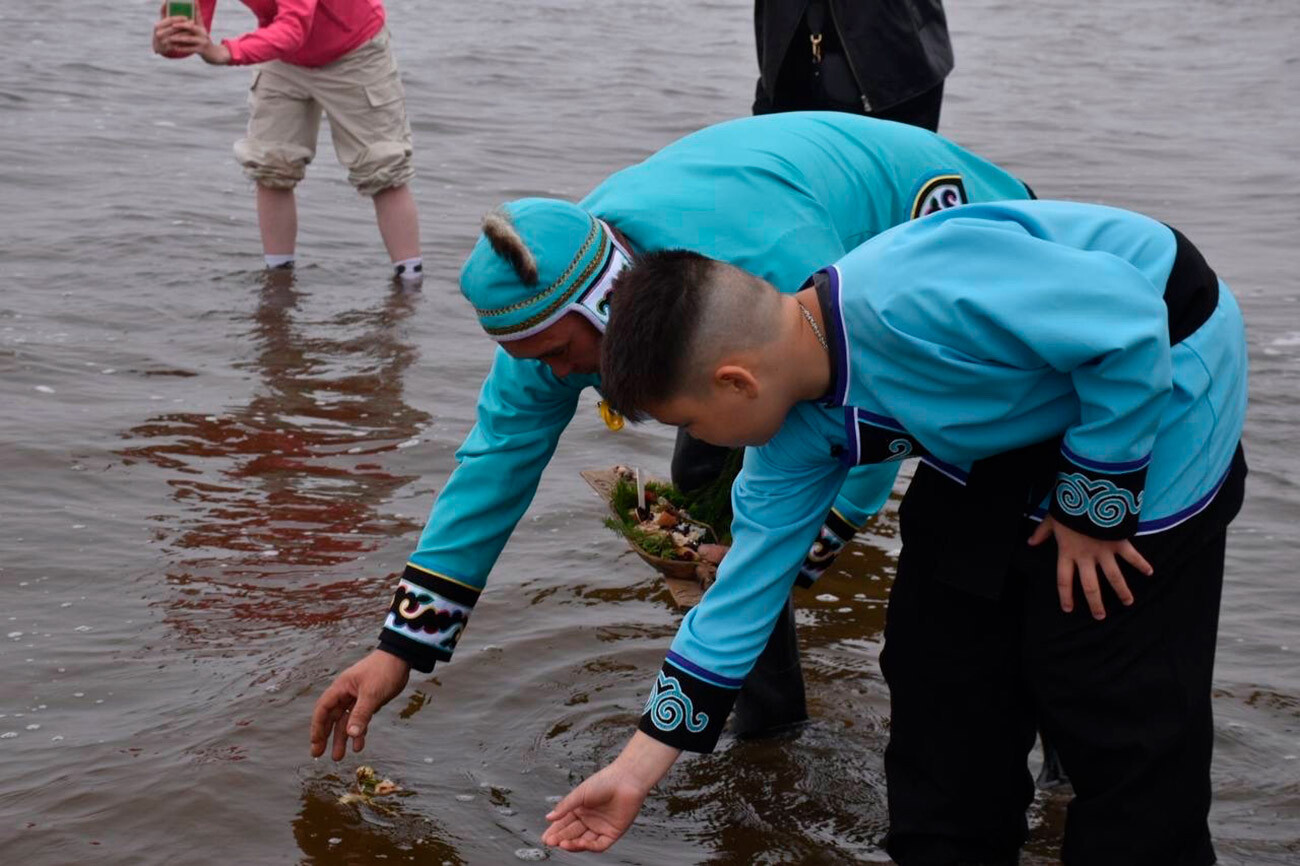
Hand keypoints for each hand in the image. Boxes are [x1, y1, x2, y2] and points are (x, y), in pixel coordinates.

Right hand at [153, 14, 197, 56]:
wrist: (158, 46)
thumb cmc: (163, 32)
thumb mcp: (163, 25)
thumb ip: (167, 18)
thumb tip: (175, 8)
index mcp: (157, 26)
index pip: (169, 20)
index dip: (179, 18)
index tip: (186, 17)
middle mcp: (159, 33)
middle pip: (174, 28)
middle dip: (184, 24)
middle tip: (192, 22)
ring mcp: (163, 41)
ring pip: (177, 36)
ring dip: (186, 32)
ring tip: (193, 29)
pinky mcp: (168, 48)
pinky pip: (178, 44)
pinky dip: (185, 40)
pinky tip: (191, 37)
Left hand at [158, 15, 230, 64]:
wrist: (213, 53)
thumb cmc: (203, 39)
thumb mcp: (201, 28)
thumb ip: (196, 17)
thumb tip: (195, 3)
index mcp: (201, 27)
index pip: (193, 20)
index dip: (184, 19)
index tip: (175, 20)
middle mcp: (203, 33)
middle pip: (191, 28)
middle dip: (181, 26)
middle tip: (172, 26)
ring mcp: (203, 42)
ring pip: (189, 39)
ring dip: (179, 38)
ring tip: (171, 38)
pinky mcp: (202, 50)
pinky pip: (190, 49)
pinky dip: (182, 48)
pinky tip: (175, 48)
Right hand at [309, 649, 410, 759]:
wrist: (401, 658)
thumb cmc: (384, 671)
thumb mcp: (372, 694)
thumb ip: (361, 714)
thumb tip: (350, 734)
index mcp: (341, 688)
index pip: (322, 709)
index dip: (317, 727)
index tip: (315, 743)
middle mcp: (345, 693)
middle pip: (331, 718)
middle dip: (325, 736)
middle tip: (318, 754)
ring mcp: (356, 698)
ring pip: (345, 721)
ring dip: (342, 738)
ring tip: (338, 757)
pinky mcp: (368, 701)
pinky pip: (359, 719)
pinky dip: (358, 732)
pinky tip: (359, 745)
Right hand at [541, 731, 679, 852]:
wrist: (626, 779)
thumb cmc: (604, 782)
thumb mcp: (580, 794)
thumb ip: (564, 807)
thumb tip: (548, 817)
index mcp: (581, 810)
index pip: (565, 824)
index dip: (555, 831)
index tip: (546, 837)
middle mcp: (590, 820)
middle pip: (572, 834)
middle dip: (561, 839)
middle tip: (551, 842)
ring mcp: (601, 827)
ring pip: (584, 841)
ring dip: (573, 844)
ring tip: (562, 844)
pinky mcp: (613, 833)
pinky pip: (599, 844)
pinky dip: (590, 846)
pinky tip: (581, 843)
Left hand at [1028, 515, 1152, 618]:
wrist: (1087, 496)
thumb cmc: (1067, 507)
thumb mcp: (1051, 520)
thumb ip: (1042, 533)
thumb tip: (1030, 542)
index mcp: (1067, 553)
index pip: (1063, 580)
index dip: (1065, 595)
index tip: (1068, 608)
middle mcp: (1085, 557)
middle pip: (1090, 586)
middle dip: (1095, 603)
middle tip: (1100, 616)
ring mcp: (1104, 552)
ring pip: (1114, 577)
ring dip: (1122, 591)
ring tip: (1128, 602)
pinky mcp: (1119, 543)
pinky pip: (1132, 556)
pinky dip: (1142, 564)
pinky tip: (1150, 572)